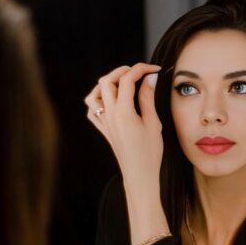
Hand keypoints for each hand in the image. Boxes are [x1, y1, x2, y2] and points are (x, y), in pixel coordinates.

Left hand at [84, 63, 162, 186]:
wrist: (139, 175)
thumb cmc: (150, 153)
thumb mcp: (153, 123)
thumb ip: (148, 99)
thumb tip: (150, 78)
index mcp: (124, 113)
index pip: (127, 80)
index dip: (141, 69)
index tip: (153, 69)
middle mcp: (109, 115)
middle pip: (107, 81)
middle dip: (123, 71)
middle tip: (139, 72)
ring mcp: (103, 122)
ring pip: (94, 94)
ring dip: (107, 84)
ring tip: (123, 83)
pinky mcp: (103, 130)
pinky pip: (92, 110)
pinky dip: (98, 100)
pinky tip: (111, 101)